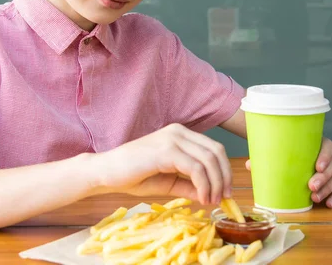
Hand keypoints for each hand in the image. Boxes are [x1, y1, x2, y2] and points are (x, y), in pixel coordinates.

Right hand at [97, 124, 232, 205]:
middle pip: (216, 152)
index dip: (224, 171)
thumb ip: (190, 185)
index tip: (225, 192)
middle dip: (224, 177)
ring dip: (215, 184)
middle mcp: (179, 131)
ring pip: (208, 159)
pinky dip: (203, 185)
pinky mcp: (166, 150)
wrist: (106, 173)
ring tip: (211, 201)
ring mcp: (172, 138)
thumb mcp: (169, 182)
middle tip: (223, 198)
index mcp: (180, 134)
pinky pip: (195, 168)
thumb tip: (213, 194)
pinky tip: (200, 198)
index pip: (213, 148)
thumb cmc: (133, 176)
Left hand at [244, 137, 331, 207]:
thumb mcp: (280, 153)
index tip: (317, 166)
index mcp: (318, 143)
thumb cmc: (289, 154)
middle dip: (324, 178)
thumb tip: (250, 165)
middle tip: (311, 186)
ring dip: (328, 189)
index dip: (325, 156)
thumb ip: (267, 158)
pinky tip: (328, 204)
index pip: (328, 146)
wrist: (296, 155)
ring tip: (315, 198)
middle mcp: (330, 155)